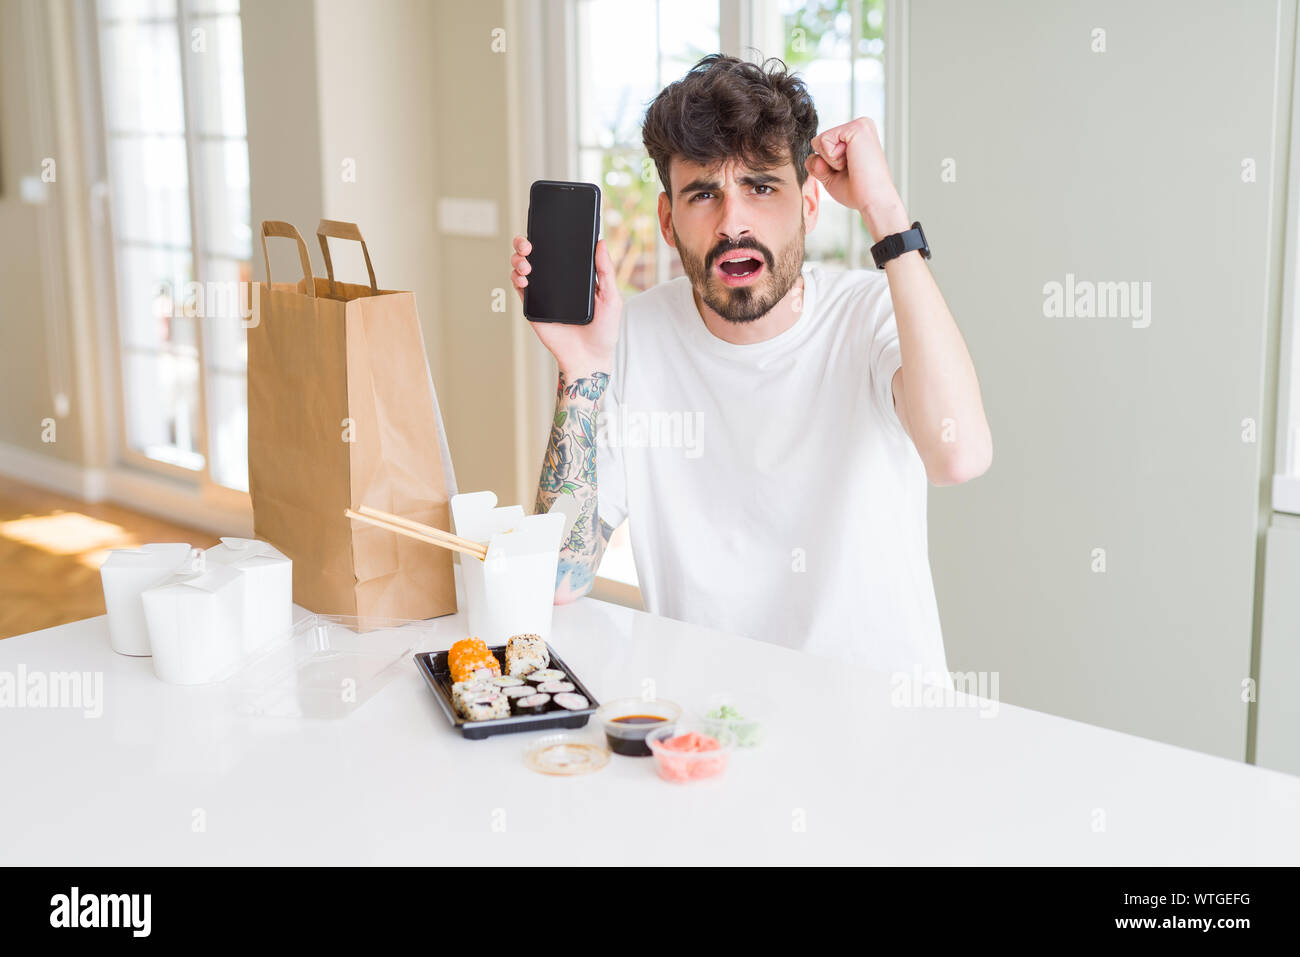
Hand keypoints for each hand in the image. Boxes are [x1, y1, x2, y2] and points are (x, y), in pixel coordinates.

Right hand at [512, 236, 621, 376]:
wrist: (589, 357)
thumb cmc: (604, 329)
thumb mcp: (611, 297)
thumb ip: (606, 271)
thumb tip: (601, 241)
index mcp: (574, 273)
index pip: (560, 247)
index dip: (550, 233)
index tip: (547, 223)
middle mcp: (556, 279)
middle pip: (535, 253)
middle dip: (524, 242)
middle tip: (528, 244)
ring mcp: (543, 292)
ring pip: (522, 267)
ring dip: (518, 259)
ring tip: (526, 264)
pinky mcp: (533, 306)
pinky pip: (520, 288)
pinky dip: (517, 279)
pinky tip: (524, 279)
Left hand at [805, 117, 909, 242]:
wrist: (873, 201)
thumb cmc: (857, 192)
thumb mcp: (831, 177)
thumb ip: (817, 164)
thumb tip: (812, 156)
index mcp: (857, 136)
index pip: (824, 145)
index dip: (828, 165)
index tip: (850, 172)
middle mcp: (860, 126)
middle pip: (819, 141)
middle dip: (827, 162)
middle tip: (851, 170)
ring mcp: (860, 124)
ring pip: (820, 140)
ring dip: (830, 161)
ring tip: (853, 166)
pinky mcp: (857, 127)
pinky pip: (823, 140)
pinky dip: (832, 158)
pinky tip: (852, 162)